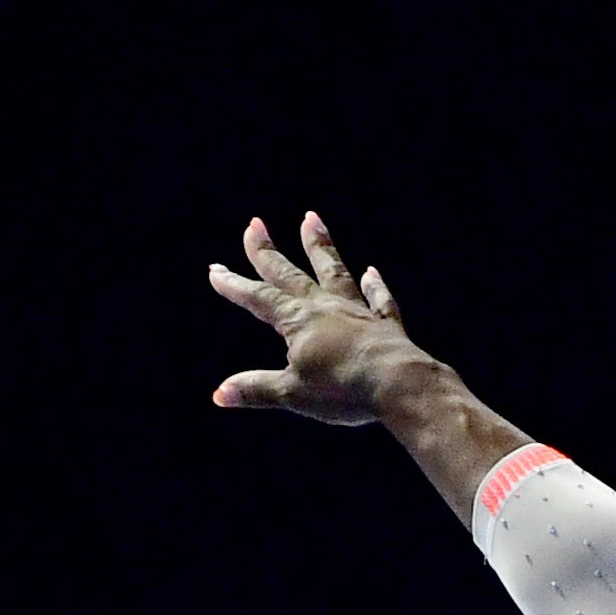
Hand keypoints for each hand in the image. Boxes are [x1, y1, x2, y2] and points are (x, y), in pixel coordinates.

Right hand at [207, 211, 425, 423]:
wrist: (400, 385)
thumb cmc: (344, 390)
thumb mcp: (293, 393)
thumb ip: (256, 389)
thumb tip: (220, 394)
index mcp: (297, 320)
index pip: (258, 298)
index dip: (234, 285)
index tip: (215, 269)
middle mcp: (325, 307)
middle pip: (290, 274)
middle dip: (268, 251)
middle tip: (255, 224)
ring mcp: (357, 312)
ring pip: (334, 272)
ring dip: (320, 246)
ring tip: (311, 219)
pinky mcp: (386, 325)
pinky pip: (378, 300)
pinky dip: (374, 286)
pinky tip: (371, 273)